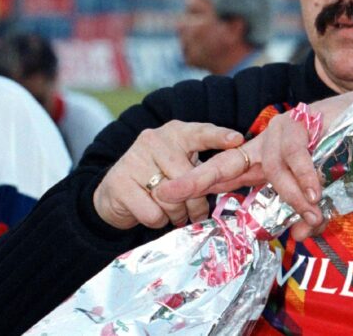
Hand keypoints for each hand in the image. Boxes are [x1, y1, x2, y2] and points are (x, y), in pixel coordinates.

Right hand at [93, 121, 244, 229]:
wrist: (115, 192)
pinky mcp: (119, 183)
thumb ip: (204, 167)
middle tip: (197, 213)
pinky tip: (153, 213)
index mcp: (176, 133)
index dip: (219, 137)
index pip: (201, 132)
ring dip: (177, 214)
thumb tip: (234, 178)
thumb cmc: (159, 178)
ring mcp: (134, 159)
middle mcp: (154, 140)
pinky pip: (152, 213)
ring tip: (174, 213)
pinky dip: (157, 220)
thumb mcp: (182, 164)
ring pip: (171, 198)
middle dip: (197, 202)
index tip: (237, 140)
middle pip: (189, 177)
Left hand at [157, 92, 352, 239]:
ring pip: (271, 167)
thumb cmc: (340, 154)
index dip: (198, 185)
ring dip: (291, 193)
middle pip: (225, 163)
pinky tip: (315, 192)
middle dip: (197, 179)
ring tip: (311, 211)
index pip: (226, 175)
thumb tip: (299, 237)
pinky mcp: (298, 122)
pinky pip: (294, 154)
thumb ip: (305, 212)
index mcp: (263, 162)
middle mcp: (264, 146)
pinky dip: (305, 175)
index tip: (167, 195)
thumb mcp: (319, 192)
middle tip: (169, 192)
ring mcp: (279, 132)